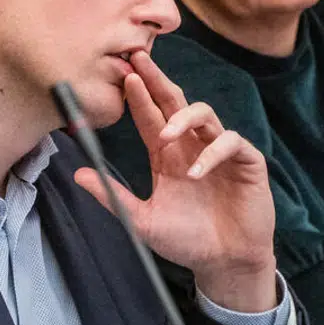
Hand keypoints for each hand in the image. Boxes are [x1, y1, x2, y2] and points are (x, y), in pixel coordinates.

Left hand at [73, 51, 277, 312]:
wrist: (225, 263)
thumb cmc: (186, 241)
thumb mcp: (142, 220)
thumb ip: (113, 196)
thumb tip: (78, 175)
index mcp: (167, 155)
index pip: (150, 116)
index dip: (137, 96)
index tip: (122, 76)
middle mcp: (191, 146)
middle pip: (175, 101)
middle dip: (158, 80)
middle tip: (140, 61)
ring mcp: (219, 151)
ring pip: (204, 114)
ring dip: (183, 118)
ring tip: (166, 135)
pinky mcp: (246, 161)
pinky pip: (230, 142)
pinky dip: (212, 152)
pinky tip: (196, 172)